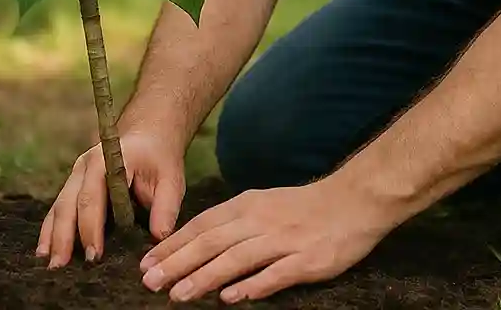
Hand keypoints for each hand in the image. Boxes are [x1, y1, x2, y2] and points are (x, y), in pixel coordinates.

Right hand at [37, 129, 185, 267]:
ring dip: (52, 237)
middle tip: (62, 267)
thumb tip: (159, 237)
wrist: (147, 134)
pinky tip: (44, 252)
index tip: (93, 256)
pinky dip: (50, 230)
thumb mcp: (170, 178)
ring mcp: (75, 175)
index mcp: (107, 161)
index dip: (90, 228)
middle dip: (64, 237)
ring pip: (59, 207)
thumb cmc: (158, 158)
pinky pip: (58, 209)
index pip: (93, 198)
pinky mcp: (73, 185)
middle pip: (68, 204)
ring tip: (49, 265)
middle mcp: (84, 167)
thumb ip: (166, 206)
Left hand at [136, 176, 398, 302]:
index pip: (202, 225)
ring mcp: (284, 241)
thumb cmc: (305, 208)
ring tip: (179, 294)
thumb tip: (198, 244)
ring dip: (205, 277)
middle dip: (178, 263)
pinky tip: (231, 299)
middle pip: (212, 242)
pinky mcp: (307, 261)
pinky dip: (252, 286)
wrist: (354, 202)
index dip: (173, 245)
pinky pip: (275, 274)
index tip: (146, 263)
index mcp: (248, 206)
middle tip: (150, 282)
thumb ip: (234, 223)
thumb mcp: (264, 205)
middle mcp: (261, 221)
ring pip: (237, 259)